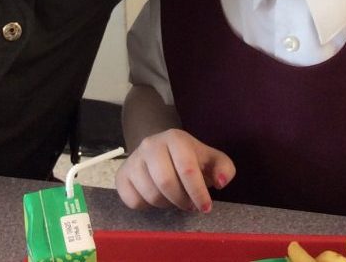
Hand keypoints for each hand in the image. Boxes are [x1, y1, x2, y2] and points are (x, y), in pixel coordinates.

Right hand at [114, 129, 235, 212]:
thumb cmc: (189, 158)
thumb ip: (224, 168)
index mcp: (175, 138)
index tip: (206, 207)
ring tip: (174, 199)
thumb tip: (220, 182)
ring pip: (151, 194)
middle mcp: (150, 145)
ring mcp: (133, 159)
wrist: (158, 149)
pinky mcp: (121, 175)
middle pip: (166, 183)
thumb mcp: (210, 159)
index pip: (187, 169)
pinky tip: (156, 197)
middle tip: (189, 205)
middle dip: (182, 200)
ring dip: (167, 204)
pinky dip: (148, 207)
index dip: (198, 192)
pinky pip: (134, 201)